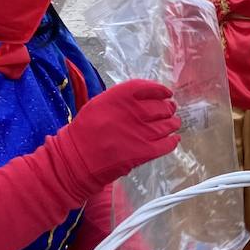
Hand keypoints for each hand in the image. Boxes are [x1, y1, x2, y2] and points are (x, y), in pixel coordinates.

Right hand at [46, 80, 179, 196]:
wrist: (75, 160)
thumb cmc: (85, 131)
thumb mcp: (99, 105)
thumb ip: (121, 98)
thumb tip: (148, 97)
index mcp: (117, 98)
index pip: (147, 88)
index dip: (160, 90)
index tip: (167, 93)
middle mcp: (131, 112)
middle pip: (160, 107)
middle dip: (168, 109)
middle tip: (170, 110)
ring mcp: (139, 133)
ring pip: (166, 125)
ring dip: (172, 124)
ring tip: (174, 123)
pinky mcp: (143, 153)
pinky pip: (166, 145)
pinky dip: (172, 141)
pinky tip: (173, 139)